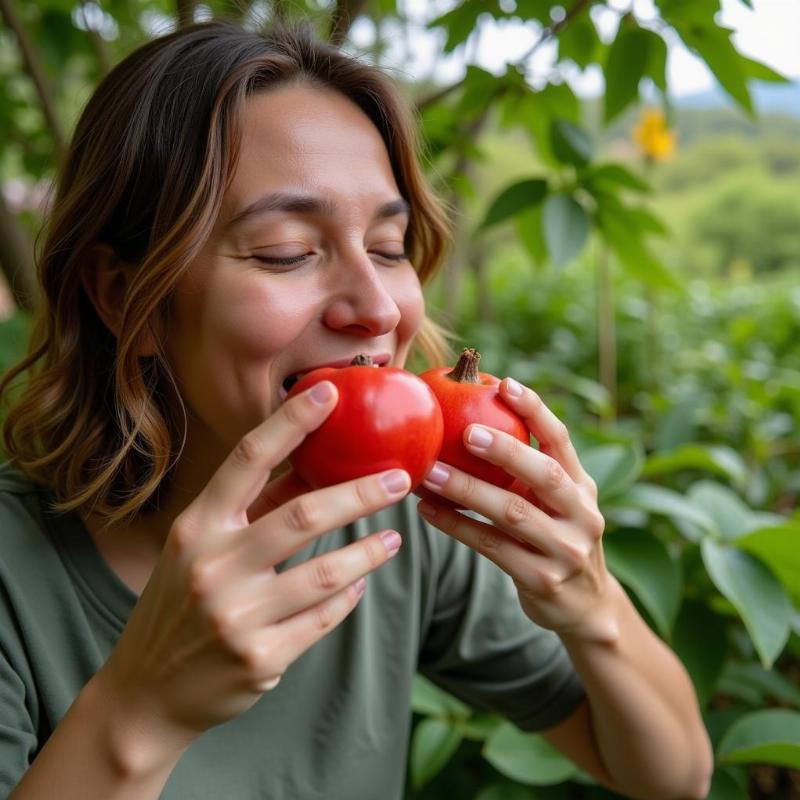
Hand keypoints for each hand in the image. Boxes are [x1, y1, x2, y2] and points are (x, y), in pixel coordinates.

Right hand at [96, 380, 410, 758]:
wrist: (146, 692)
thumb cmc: (180, 603)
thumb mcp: (202, 547)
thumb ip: (254, 507)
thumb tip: (314, 464)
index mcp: (196, 528)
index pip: (247, 459)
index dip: (290, 421)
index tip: (329, 392)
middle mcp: (214, 567)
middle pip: (304, 514)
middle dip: (361, 493)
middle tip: (399, 480)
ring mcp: (237, 617)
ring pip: (327, 572)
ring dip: (370, 551)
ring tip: (393, 538)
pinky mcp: (261, 659)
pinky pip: (324, 617)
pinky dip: (349, 595)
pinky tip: (361, 582)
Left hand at [417, 378, 619, 644]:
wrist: (586, 606)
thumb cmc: (556, 537)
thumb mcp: (558, 503)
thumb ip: (530, 471)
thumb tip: (469, 420)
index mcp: (583, 486)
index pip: (562, 440)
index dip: (536, 411)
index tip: (505, 384)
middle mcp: (582, 514)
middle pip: (545, 475)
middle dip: (505, 450)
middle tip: (465, 431)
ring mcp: (565, 549)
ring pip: (512, 513)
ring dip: (467, 490)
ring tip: (429, 473)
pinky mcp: (542, 580)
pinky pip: (492, 547)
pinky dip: (458, 526)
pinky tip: (428, 511)